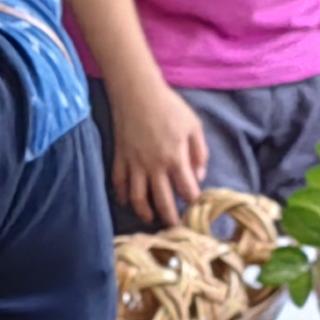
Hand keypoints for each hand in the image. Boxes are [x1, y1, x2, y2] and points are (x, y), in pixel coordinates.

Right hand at [103, 69, 208, 227]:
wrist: (137, 92)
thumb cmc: (169, 106)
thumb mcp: (194, 126)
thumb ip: (200, 152)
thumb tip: (200, 175)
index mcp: (176, 158)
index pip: (187, 190)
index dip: (193, 200)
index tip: (196, 205)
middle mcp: (155, 166)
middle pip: (163, 200)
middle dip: (170, 217)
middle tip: (175, 227)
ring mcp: (135, 164)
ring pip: (138, 197)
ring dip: (144, 212)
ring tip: (150, 219)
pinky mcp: (120, 157)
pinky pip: (119, 182)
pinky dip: (122, 195)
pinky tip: (126, 201)